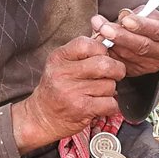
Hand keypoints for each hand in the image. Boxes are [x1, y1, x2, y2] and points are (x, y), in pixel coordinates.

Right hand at [11, 37, 125, 152]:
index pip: (87, 44)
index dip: (102, 50)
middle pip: (104, 64)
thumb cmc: (56, 89)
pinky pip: (110, 103)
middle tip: (114, 74)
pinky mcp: (81, 109)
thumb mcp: (60, 65)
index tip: (103, 57)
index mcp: (58, 58)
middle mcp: (63, 73)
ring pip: (109, 85)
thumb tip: (107, 40)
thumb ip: (81, 53)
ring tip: (98, 93)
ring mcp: (72, 92)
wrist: (42, 117)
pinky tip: (100, 105)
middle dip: (116, 70)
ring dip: (110, 91)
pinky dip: (110, 106)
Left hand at [91, 9, 158, 76]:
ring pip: (129, 56)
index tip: (126, 20)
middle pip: (143, 46)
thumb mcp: (150, 13)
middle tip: (104, 28)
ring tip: (97, 30)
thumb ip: (138, 14)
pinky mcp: (139, 72)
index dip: (142, 25)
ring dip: (111, 43)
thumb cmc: (152, 22)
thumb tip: (121, 17)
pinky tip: (99, 43)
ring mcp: (153, 66)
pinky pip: (121, 63)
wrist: (156, 40)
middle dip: (121, 36)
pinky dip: (109, 53)